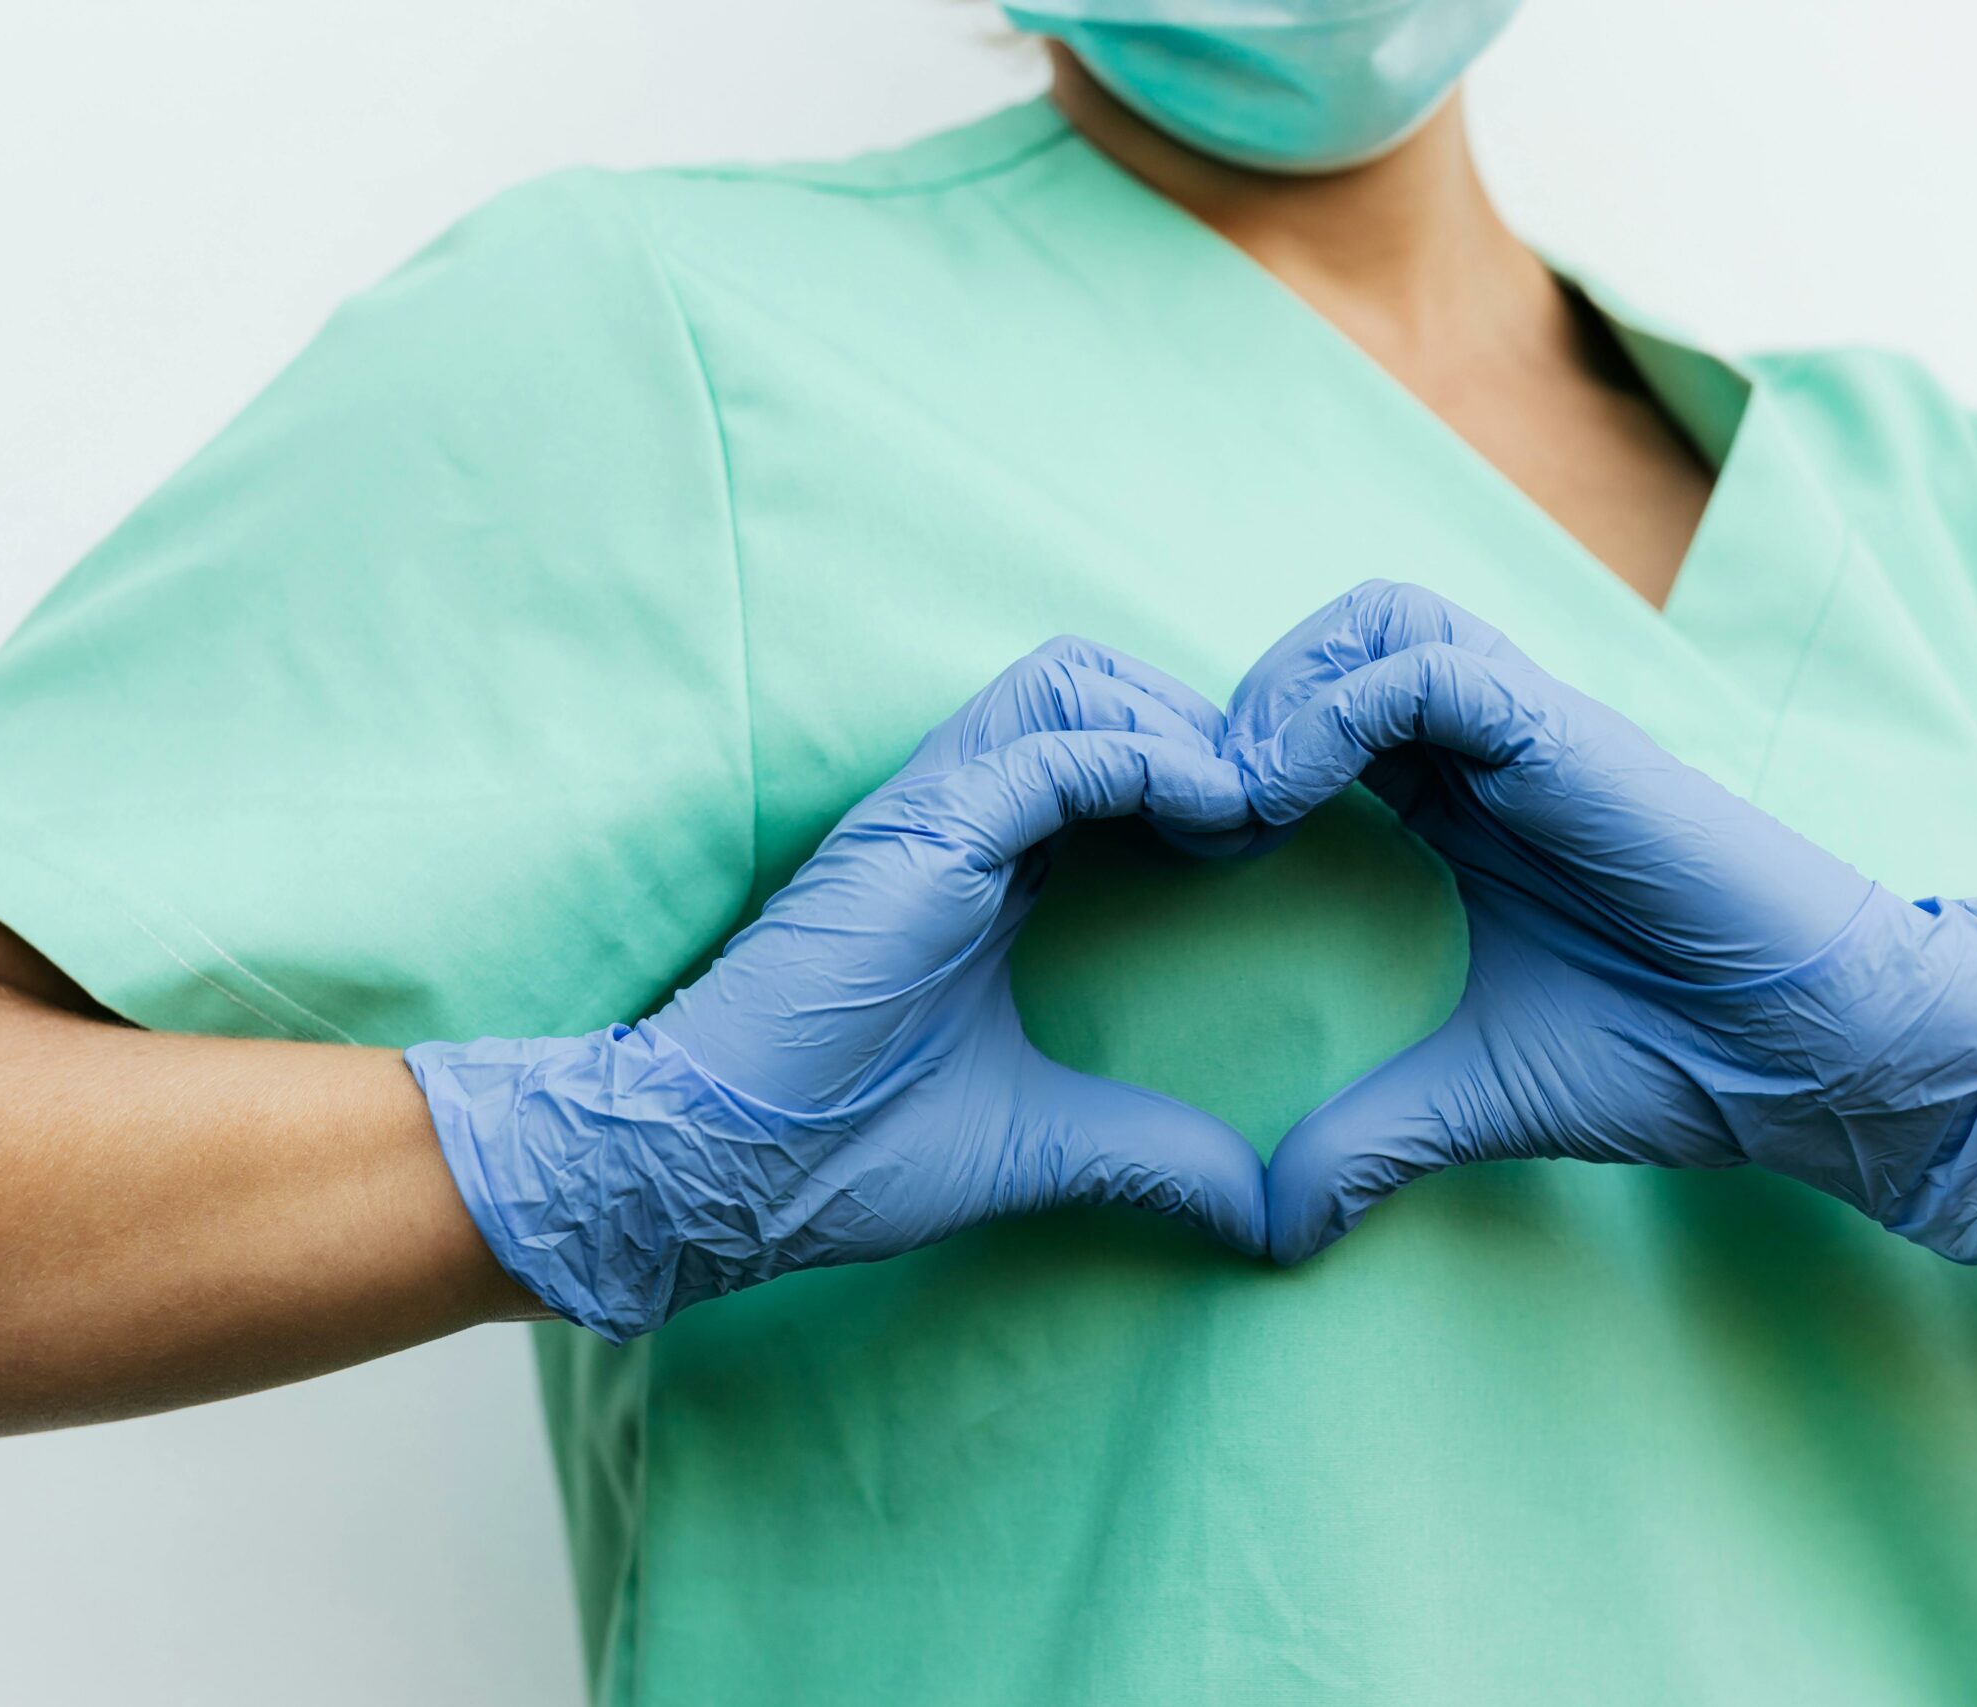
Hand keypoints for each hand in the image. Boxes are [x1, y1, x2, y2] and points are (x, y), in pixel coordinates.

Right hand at [410, 638, 1268, 1341]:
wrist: (711, 1175)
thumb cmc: (836, 1151)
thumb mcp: (1036, 1144)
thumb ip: (1149, 1154)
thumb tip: (1260, 1213)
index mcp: (982, 865)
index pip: (1101, 751)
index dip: (1192, 773)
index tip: (1261, 845)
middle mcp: (958, 817)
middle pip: (1095, 684)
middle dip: (1197, 724)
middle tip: (1265, 815)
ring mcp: (933, 814)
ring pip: (1073, 680)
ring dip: (1178, 728)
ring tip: (1242, 812)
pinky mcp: (921, 831)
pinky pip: (1054, 749)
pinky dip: (1148, 763)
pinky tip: (1216, 819)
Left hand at [1226, 581, 1976, 1265]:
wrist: (1815, 1062)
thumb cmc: (1674, 1057)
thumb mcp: (1477, 1095)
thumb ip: (1369, 1137)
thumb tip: (1272, 1223)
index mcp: (1468, 802)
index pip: (1330, 714)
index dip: (1242, 758)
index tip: (1186, 850)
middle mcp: (1498, 748)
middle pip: (1344, 638)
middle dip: (1249, 703)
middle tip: (1194, 812)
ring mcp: (1537, 732)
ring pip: (1382, 620)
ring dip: (1284, 691)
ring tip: (1233, 798)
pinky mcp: (1572, 739)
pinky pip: (1431, 668)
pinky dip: (1337, 710)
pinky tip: (1282, 794)